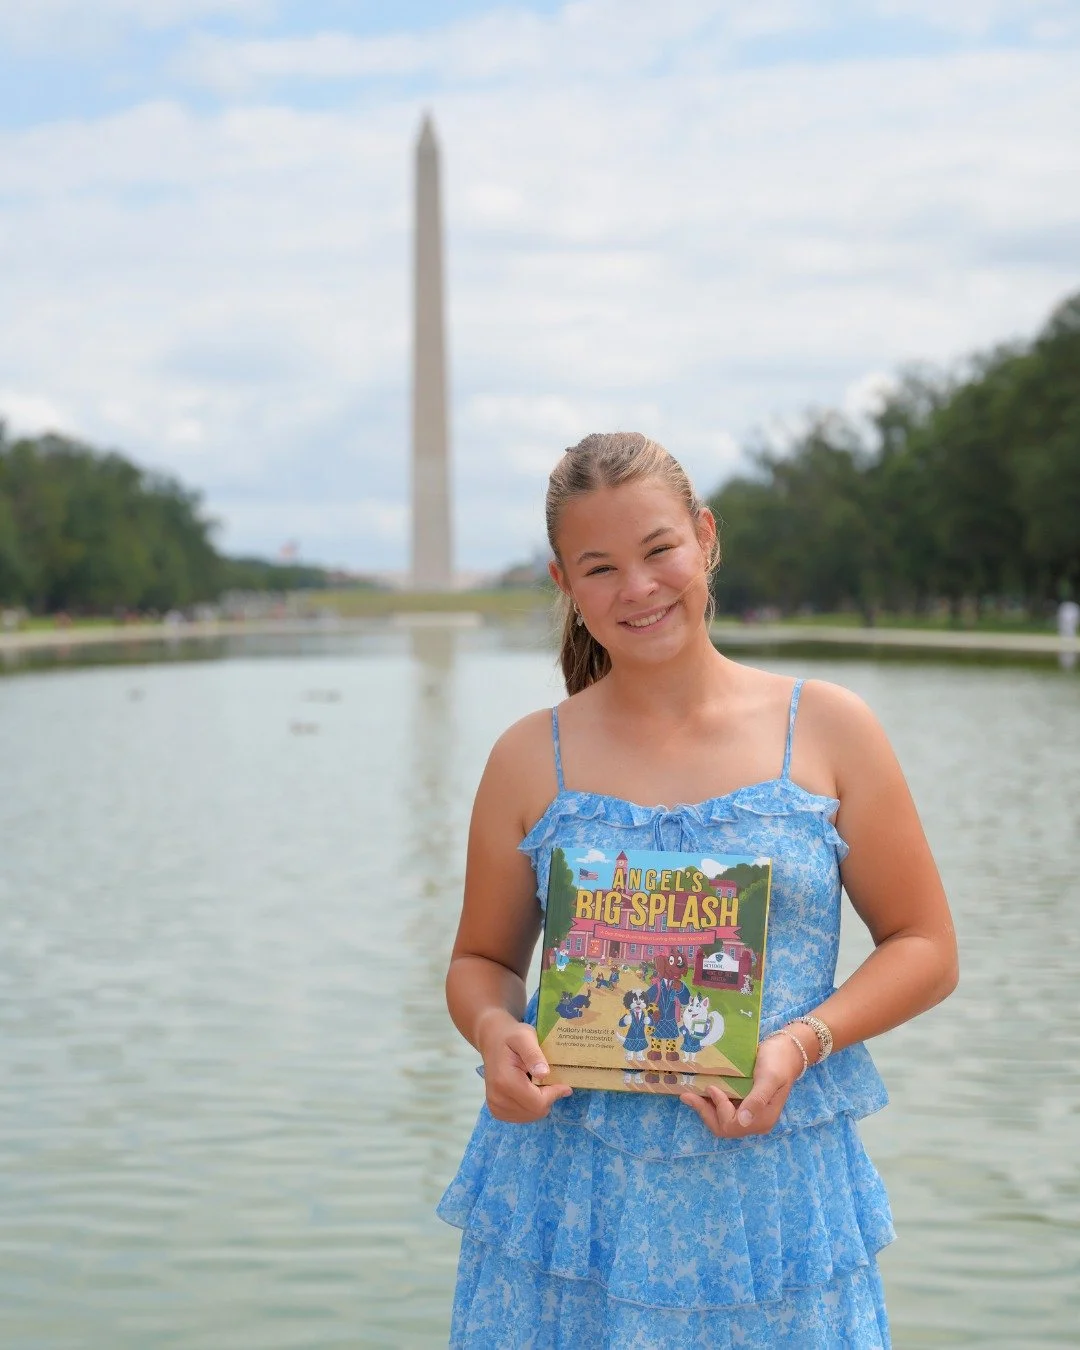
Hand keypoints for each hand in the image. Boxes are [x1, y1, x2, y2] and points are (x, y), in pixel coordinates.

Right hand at [477, 1012, 571, 1123]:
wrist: (492, 1041)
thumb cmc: (511, 1037)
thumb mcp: (525, 1037)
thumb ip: (534, 1055)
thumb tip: (544, 1073)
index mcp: (505, 1081)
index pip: (538, 1102)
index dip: (554, 1094)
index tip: (564, 1084)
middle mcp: (497, 1098)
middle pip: (535, 1112)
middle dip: (548, 1098)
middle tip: (548, 1080)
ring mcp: (495, 1106)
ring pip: (530, 1116)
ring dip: (539, 1103)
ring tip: (536, 1083)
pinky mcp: (496, 1111)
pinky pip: (522, 1117)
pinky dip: (530, 1107)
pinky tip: (528, 1091)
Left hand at [679, 1033, 801, 1137]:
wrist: (785, 1050)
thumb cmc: (778, 1062)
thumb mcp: (769, 1078)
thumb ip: (757, 1099)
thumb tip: (743, 1121)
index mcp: (763, 1120)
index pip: (733, 1125)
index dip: (720, 1109)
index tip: (713, 1088)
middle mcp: (754, 1121)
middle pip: (723, 1127)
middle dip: (704, 1112)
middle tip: (686, 1095)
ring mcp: (748, 1113)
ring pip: (720, 1120)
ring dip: (704, 1109)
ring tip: (688, 1094)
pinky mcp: (743, 1103)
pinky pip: (723, 1109)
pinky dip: (710, 1103)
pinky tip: (700, 1091)